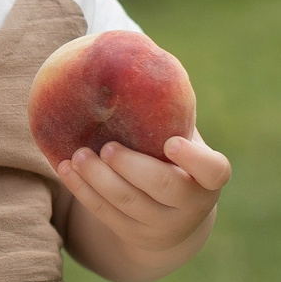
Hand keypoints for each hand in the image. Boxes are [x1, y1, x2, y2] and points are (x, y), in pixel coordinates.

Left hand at [56, 130, 230, 266]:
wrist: (171, 218)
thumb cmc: (174, 162)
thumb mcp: (181, 141)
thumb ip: (168, 113)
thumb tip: (132, 47)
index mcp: (208, 179)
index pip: (213, 171)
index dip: (194, 160)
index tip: (171, 142)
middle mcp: (191, 206)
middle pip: (163, 187)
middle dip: (132, 167)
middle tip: (107, 146)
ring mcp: (161, 225)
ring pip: (127, 203)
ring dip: (98, 178)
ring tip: (79, 155)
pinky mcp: (132, 234)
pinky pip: (104, 213)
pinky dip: (83, 191)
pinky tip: (67, 169)